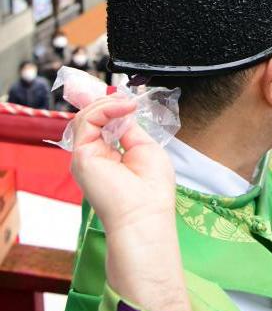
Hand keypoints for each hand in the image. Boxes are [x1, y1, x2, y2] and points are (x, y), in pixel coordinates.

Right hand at [71, 96, 175, 237]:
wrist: (144, 214)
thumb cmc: (151, 189)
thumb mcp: (144, 148)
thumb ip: (129, 128)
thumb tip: (122, 110)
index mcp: (110, 156)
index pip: (102, 125)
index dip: (110, 107)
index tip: (126, 97)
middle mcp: (95, 156)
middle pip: (91, 119)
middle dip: (107, 102)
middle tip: (126, 98)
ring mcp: (86, 156)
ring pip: (86, 118)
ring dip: (108, 104)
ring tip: (127, 104)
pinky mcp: (81, 156)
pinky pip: (87, 121)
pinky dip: (105, 109)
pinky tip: (123, 108)